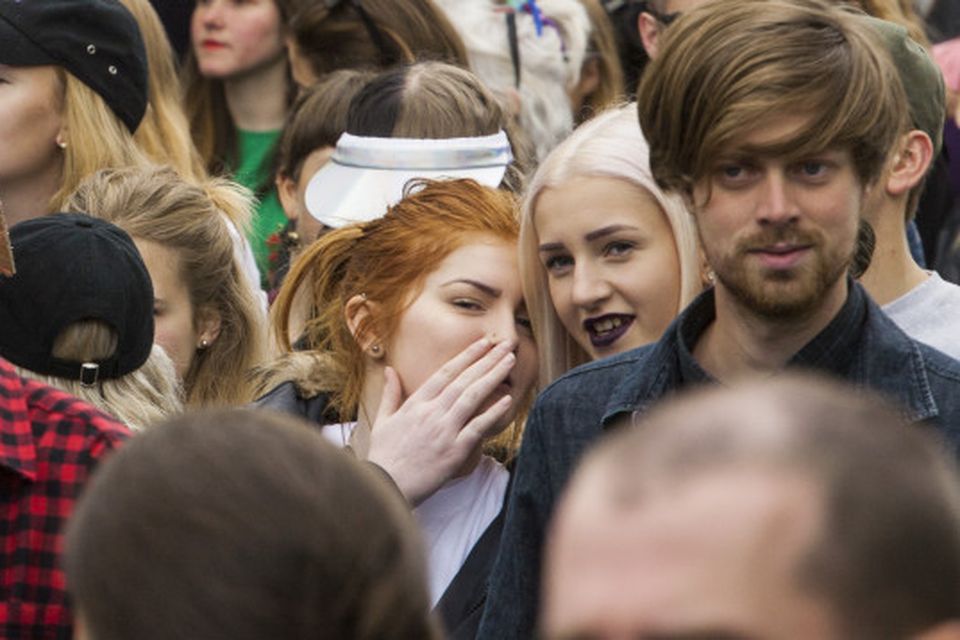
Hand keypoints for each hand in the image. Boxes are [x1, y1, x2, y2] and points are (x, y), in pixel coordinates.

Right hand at [366, 337, 516, 505]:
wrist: (385, 486)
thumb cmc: (384, 455)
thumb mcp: (383, 420)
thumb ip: (391, 394)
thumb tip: (390, 370)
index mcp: (416, 403)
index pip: (446, 372)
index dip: (467, 355)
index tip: (483, 342)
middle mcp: (432, 412)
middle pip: (464, 380)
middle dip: (487, 359)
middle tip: (506, 344)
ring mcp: (444, 430)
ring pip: (472, 397)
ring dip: (493, 377)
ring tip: (509, 361)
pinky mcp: (454, 451)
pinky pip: (477, 427)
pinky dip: (492, 413)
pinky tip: (507, 400)